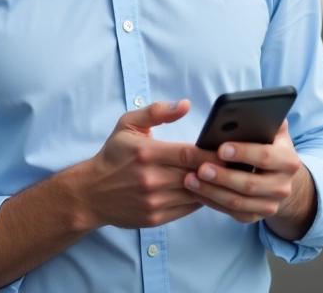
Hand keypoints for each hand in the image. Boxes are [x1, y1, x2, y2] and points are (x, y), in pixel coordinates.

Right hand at [74, 100, 215, 229]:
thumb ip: (157, 111)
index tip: (226, 150)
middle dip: (216, 169)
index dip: (211, 153)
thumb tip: (185, 105)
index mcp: (146, 152)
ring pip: (195, 194)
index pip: (188, 153)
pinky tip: (204, 190)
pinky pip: (187, 209)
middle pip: (196, 174)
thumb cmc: (113, 155)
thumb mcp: (128, 124)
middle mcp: (150, 178)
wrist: (91, 193)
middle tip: (231, 163)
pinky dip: (199, 200)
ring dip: (210, 186)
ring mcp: (153, 201)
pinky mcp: (154, 218)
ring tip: (222, 177)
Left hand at [183, 121, 307, 227]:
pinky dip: (212, 203)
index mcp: (288, 161)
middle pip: (250, 185)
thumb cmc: (270, 146)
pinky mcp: (255, 217)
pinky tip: (195, 191)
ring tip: (190, 179)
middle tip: (200, 168)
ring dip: (212, 192)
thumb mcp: (273, 131)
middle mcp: (283, 187)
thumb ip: (266, 119)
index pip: (265, 157)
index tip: (221, 148)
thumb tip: (250, 108)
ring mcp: (270, 205)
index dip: (243, 152)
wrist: (280, 177)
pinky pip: (231, 213)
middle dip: (223, 176)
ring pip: (238, 202)